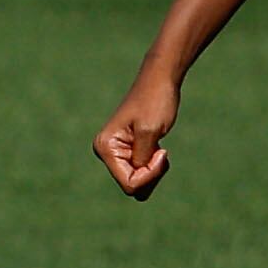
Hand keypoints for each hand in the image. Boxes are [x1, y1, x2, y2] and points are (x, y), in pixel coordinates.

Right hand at [93, 66, 182, 199]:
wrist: (159, 81)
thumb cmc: (155, 101)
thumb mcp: (149, 133)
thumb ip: (141, 161)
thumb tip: (135, 186)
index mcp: (105, 147)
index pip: (129, 183)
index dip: (150, 174)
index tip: (161, 152)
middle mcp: (106, 152)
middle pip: (132, 185)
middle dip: (151, 174)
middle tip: (161, 150)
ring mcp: (115, 152)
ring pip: (137, 181)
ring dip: (153, 170)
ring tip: (159, 148)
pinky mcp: (126, 151)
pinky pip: (140, 172)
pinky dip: (154, 166)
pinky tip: (158, 148)